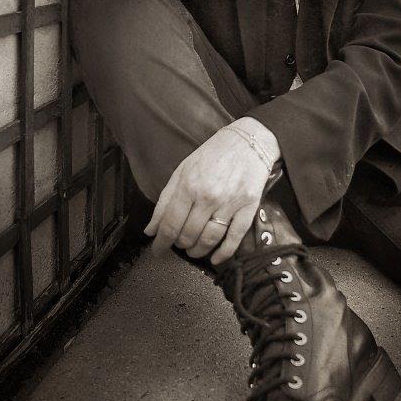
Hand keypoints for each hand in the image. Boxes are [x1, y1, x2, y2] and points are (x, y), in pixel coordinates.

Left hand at [144, 122, 279, 265]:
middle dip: (179, 244)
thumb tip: (151, 229)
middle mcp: (208, 196)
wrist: (249, 141)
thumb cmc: (213, 154)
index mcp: (188, 185)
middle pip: (188, 235)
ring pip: (209, 239)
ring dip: (197, 251)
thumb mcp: (182, 170)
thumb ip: (165, 201)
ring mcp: (229, 203)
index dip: (161, 243)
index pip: (170, 224)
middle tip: (178, 244)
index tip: (157, 250)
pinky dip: (223, 253)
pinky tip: (215, 259)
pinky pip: (234, 237)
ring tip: (193, 250)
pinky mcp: (248, 208)